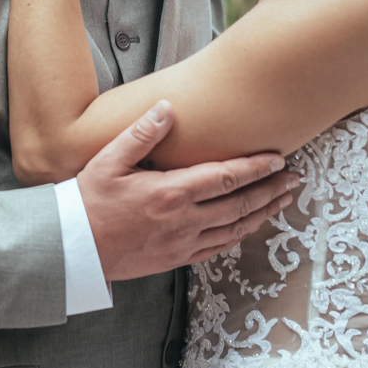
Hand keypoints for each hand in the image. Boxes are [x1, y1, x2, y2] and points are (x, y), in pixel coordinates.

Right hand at [77, 100, 299, 280]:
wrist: (73, 249)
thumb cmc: (88, 202)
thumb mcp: (109, 160)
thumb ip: (140, 134)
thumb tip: (166, 108)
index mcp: (170, 193)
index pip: (225, 178)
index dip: (255, 168)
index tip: (277, 159)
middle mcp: (183, 221)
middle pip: (239, 205)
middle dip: (270, 190)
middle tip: (294, 179)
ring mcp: (181, 244)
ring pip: (234, 230)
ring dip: (262, 213)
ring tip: (282, 201)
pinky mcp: (175, 259)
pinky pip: (217, 249)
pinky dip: (239, 236)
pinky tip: (248, 227)